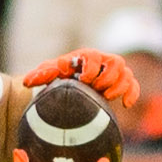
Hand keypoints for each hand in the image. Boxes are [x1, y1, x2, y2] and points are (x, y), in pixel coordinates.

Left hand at [21, 49, 140, 108]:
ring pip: (126, 73)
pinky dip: (132, 93)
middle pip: (116, 63)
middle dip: (107, 78)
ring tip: (106, 97)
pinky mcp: (120, 85)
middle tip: (95, 89)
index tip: (83, 81)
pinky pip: (133, 85)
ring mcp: (113, 73)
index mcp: (86, 56)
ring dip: (119, 86)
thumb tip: (28, 82)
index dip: (91, 69)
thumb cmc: (58, 78)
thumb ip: (40, 75)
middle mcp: (103, 61)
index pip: (95, 58)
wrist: (67, 87)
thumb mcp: (48, 75)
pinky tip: (125, 104)